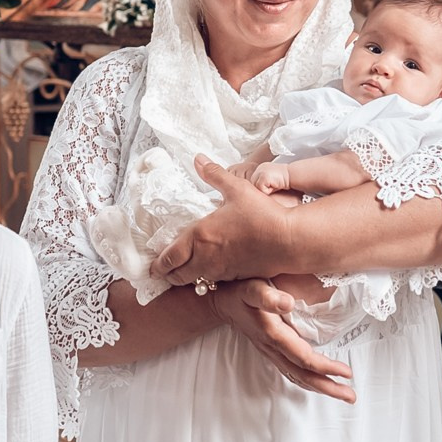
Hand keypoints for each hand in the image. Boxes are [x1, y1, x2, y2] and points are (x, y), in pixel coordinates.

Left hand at [151, 157, 287, 283]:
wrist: (288, 241)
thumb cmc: (262, 214)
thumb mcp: (237, 188)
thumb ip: (214, 174)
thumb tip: (198, 159)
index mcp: (200, 235)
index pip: (170, 256)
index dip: (159, 264)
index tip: (152, 267)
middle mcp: (206, 257)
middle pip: (178, 274)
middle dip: (168, 273)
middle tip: (163, 270)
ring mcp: (221, 270)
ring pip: (194, 281)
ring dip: (186, 277)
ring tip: (182, 272)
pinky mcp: (236, 277)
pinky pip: (214, 282)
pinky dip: (206, 278)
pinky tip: (209, 271)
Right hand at [208, 278, 353, 402]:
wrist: (221, 302)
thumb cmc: (239, 292)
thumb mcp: (251, 288)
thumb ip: (266, 296)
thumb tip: (288, 303)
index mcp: (273, 335)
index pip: (303, 358)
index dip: (325, 367)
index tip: (346, 372)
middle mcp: (273, 349)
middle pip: (303, 375)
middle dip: (328, 388)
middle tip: (351, 396)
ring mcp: (272, 353)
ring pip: (298, 377)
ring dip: (321, 388)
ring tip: (342, 394)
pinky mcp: (272, 352)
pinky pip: (292, 372)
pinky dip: (309, 381)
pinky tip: (320, 383)